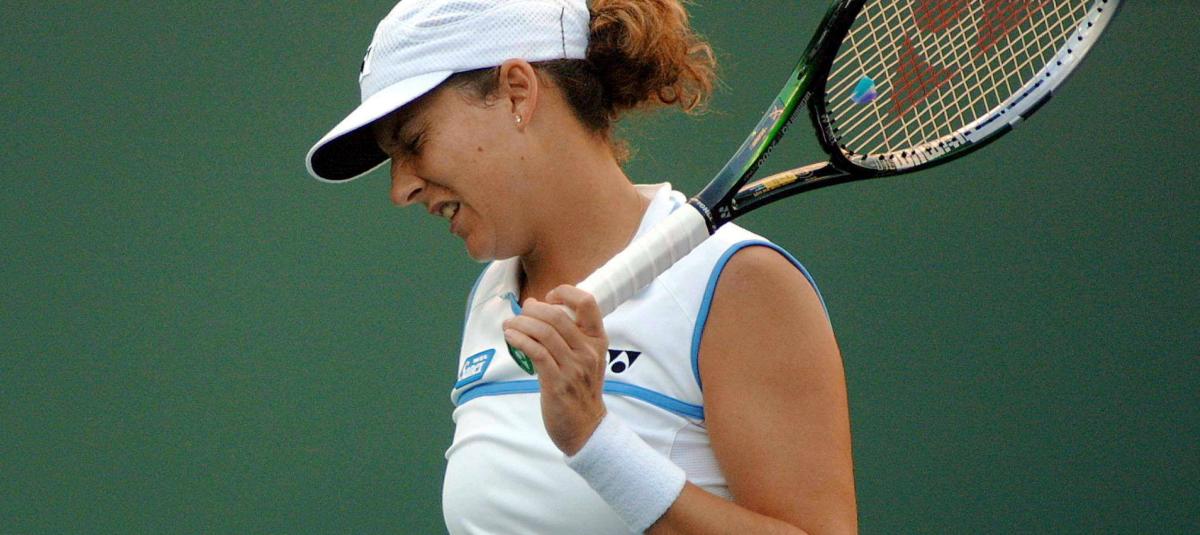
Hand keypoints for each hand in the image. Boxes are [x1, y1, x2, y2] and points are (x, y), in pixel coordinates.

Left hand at [503, 285, 608, 455]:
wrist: (586, 428)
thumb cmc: (581, 390)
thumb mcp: (586, 358)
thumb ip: (570, 335)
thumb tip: (537, 306)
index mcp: (598, 341)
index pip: (587, 302)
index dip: (564, 293)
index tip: (548, 298)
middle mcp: (588, 351)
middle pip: (557, 315)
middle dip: (532, 309)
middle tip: (520, 312)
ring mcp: (573, 367)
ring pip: (544, 332)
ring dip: (521, 324)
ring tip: (509, 324)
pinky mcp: (557, 383)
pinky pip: (536, 352)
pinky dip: (519, 340)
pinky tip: (510, 337)